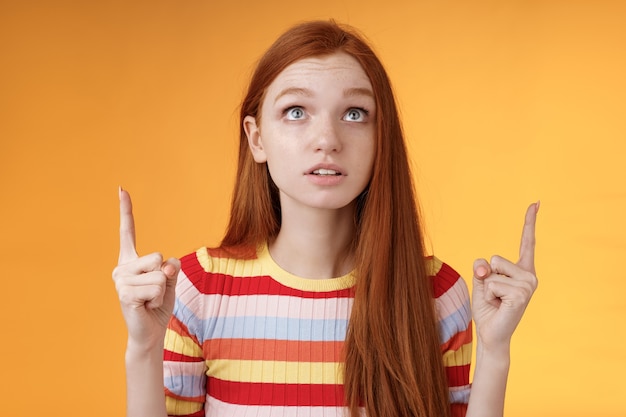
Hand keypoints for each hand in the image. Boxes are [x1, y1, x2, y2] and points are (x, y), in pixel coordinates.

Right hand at [112, 187, 179, 349]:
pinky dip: (158, 299)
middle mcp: (121, 267)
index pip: (128, 231)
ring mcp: (120, 280)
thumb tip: (166, 263)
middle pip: (157, 256)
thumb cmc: (159, 305)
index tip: (121, 188)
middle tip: (154, 293)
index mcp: (131, 260)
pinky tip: (147, 307)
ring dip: (162, 290)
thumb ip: (171, 267)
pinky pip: (156, 287)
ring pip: (159, 274)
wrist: (149, 332)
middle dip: (164, 276)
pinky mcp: (124, 293)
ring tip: (150, 301)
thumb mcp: (170, 280)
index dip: (126, 210)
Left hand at [471, 202, 538, 352]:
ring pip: (491, 272)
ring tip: (496, 301)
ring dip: (486, 288)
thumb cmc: (487, 307)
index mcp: (522, 269)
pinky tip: (499, 306)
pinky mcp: (521, 295)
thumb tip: (485, 266)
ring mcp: (528, 285)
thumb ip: (482, 268)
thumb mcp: (480, 281)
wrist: (491, 333)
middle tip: (494, 295)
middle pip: (494, 259)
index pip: (526, 241)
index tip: (536, 202)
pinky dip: (488, 295)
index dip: (530, 221)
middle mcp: (529, 275)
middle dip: (486, 276)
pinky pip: (491, 283)